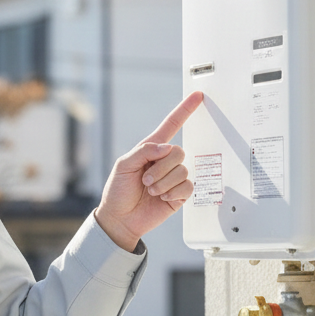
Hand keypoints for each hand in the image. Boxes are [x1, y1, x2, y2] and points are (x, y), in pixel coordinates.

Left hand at [95, 93, 204, 251]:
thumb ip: (143, 151)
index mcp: (151, 149)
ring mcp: (173, 178)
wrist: (120, 219)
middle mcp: (164, 161)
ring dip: (163, 182)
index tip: (197, 96)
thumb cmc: (117, 191)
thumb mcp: (123, 166)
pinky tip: (161, 198)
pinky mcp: (179, 194)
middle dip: (160, 168)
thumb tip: (166, 147)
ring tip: (150, 191)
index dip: (184, 110)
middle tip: (145, 180)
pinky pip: (187, 187)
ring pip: (182, 170)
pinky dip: (172, 193)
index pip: (171, 125)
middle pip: (178, 151)